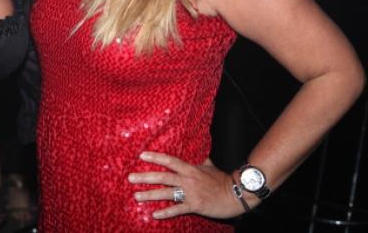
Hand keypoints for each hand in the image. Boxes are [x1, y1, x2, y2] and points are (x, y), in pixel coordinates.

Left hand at [128, 151, 248, 219]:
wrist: (236, 193)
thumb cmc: (222, 179)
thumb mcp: (210, 166)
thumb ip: (200, 160)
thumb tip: (198, 152)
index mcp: (190, 168)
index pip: (169, 160)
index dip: (155, 157)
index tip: (141, 155)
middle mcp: (188, 179)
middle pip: (163, 177)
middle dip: (145, 177)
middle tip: (130, 177)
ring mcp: (191, 193)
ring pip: (167, 193)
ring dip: (150, 195)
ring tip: (136, 196)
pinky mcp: (195, 205)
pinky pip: (177, 209)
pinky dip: (165, 212)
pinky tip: (154, 215)